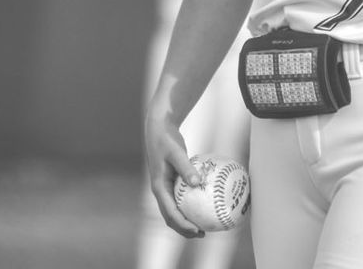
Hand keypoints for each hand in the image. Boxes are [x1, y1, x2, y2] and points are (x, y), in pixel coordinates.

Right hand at [144, 111, 205, 237]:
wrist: (158, 130)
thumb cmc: (166, 140)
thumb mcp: (176, 152)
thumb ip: (186, 168)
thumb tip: (198, 183)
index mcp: (159, 187)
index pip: (170, 213)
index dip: (183, 225)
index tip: (196, 230)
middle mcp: (160, 191)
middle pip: (170, 217)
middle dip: (184, 229)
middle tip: (202, 233)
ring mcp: (165, 188)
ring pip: (174, 211)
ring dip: (186, 220)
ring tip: (204, 225)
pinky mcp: (171, 183)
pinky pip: (181, 199)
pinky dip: (190, 206)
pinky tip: (205, 203)